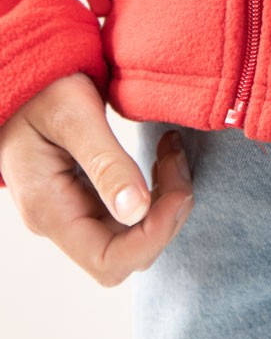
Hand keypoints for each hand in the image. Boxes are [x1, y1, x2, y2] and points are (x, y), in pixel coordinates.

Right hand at [0, 71, 193, 285]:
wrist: (24, 78)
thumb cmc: (43, 89)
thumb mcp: (74, 117)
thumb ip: (106, 164)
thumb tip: (136, 211)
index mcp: (49, 210)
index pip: (109, 260)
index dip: (154, 236)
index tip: (179, 190)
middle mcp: (59, 222)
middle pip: (128, 254)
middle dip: (167, 215)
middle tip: (176, 160)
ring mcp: (72, 214)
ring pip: (135, 237)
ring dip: (166, 201)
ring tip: (172, 151)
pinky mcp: (86, 200)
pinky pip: (131, 217)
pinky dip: (158, 193)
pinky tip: (164, 157)